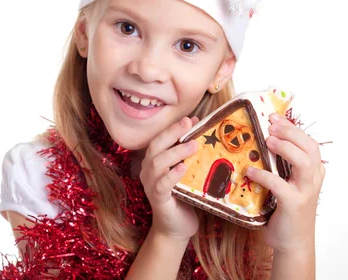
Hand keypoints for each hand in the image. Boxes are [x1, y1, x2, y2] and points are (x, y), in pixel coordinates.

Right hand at [140, 116, 199, 240]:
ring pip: (157, 163)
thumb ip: (189, 155)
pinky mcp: (158, 199)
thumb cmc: (183, 198)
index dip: (172, 128)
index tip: (189, 119)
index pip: (159, 140)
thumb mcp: (187, 173)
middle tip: (189, 124)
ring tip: (192, 145)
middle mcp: (148, 171)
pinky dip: (171, 175)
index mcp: (153, 162)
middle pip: (155, 147)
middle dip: (171, 133)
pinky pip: (162, 184)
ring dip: (175, 152)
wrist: (176, 228)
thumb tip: (199, 131)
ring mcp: (151, 185)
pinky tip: (182, 168)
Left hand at [246, 113, 324, 253]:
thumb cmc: (283, 211)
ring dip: (285, 148)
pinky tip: (250, 170)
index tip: (274, 116)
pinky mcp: (293, 204)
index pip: (308, 143)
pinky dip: (264, 175)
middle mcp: (313, 179)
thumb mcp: (284, 183)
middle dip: (291, 132)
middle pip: (310, 147)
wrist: (291, 243)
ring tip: (267, 140)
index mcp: (312, 172)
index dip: (292, 128)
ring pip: (303, 162)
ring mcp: (305, 192)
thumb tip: (255, 143)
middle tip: (270, 124)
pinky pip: (280, 185)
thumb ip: (277, 166)